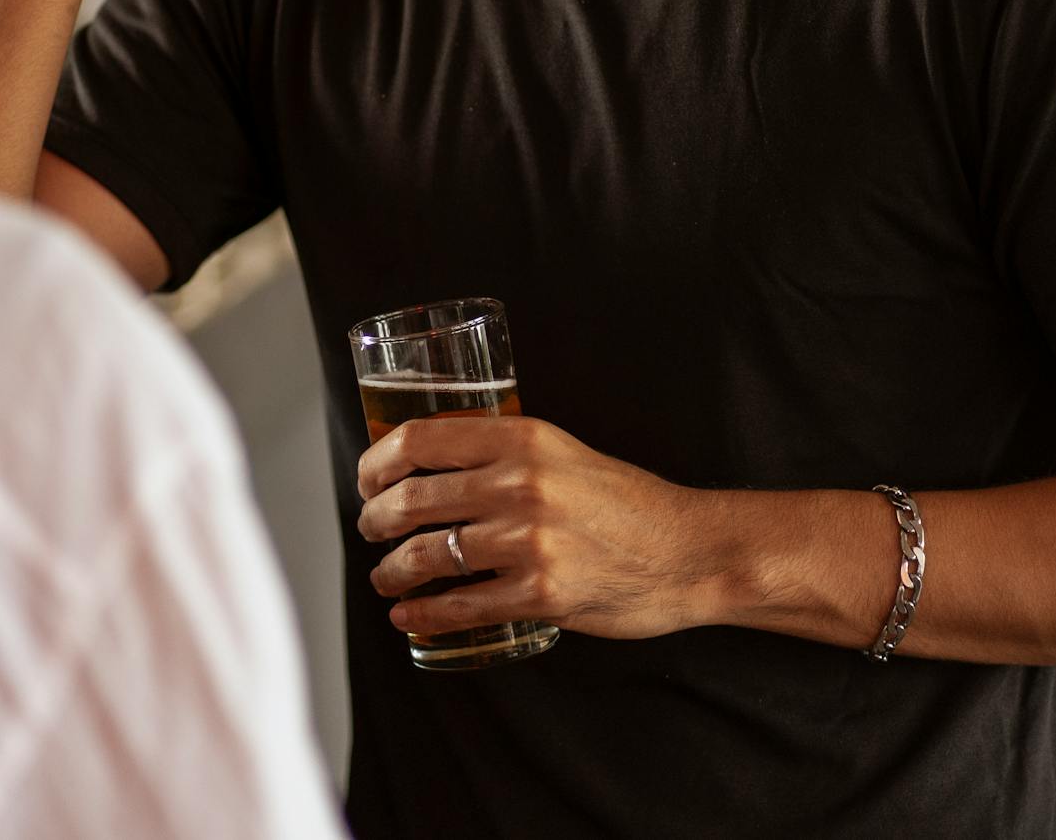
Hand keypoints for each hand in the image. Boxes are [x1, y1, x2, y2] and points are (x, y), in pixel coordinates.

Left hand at [356, 416, 730, 640]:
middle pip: (412, 500)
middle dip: (375, 520)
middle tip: (370, 530)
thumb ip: (503, 453)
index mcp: (522, 439)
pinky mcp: (540, 594)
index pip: (419, 440)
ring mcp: (529, 541)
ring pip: (427, 556)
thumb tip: (433, 465)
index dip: (377, 462)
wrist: (688, 551)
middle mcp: (521, 484)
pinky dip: (423, 613)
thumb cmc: (625, 503)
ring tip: (385, 577)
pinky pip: (460, 607)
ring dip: (391, 571)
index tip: (366, 480)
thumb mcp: (562, 453)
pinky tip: (408, 615)